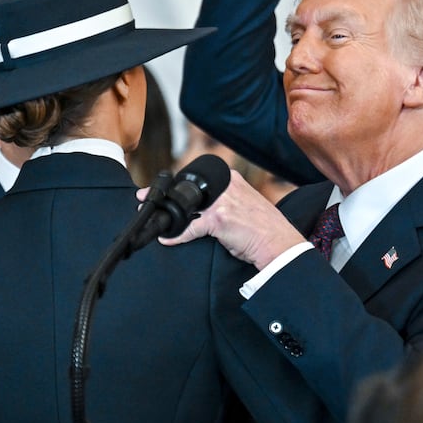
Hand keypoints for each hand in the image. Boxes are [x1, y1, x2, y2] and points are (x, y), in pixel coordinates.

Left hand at [157, 172, 307, 269]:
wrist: (278, 243)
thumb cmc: (263, 228)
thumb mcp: (245, 204)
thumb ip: (226, 200)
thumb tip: (202, 208)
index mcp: (231, 179)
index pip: (197, 179)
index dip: (176, 186)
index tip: (160, 190)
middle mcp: (226, 186)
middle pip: (187, 189)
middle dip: (164, 195)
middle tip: (143, 198)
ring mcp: (222, 201)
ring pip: (185, 206)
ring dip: (165, 213)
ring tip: (151, 217)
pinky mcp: (219, 219)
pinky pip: (191, 227)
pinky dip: (177, 235)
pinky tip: (167, 239)